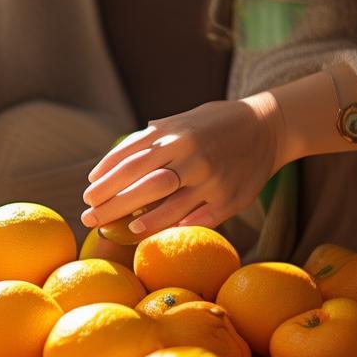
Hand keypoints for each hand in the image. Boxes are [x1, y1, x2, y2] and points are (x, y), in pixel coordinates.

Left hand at [80, 92, 283, 235]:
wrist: (269, 127)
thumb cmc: (215, 124)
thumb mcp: (182, 121)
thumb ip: (151, 138)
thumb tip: (114, 160)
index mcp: (175, 134)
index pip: (130, 158)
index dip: (105, 177)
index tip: (88, 192)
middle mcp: (191, 155)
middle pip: (143, 183)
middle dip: (111, 202)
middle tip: (89, 217)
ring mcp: (211, 178)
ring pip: (171, 204)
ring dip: (143, 219)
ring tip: (123, 228)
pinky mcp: (231, 198)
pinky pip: (202, 218)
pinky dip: (180, 226)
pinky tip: (161, 235)